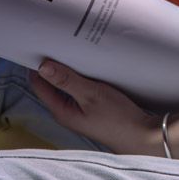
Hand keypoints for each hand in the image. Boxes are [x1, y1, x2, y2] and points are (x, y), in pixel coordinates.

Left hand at [29, 59, 160, 155]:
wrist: (141, 135)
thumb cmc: (117, 118)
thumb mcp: (90, 94)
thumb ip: (67, 80)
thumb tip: (43, 67)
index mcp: (60, 110)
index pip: (38, 84)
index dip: (37, 65)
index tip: (41, 46)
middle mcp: (65, 112)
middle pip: (50, 84)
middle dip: (52, 66)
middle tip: (56, 43)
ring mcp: (77, 110)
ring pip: (65, 85)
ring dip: (67, 70)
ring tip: (71, 50)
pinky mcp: (89, 109)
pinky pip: (78, 89)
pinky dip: (79, 76)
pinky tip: (86, 66)